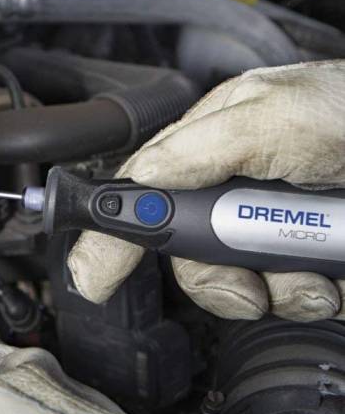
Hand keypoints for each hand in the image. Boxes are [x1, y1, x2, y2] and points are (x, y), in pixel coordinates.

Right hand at [68, 61, 344, 320]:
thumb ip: (198, 148)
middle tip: (250, 288)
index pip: (144, 195)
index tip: (92, 279)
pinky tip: (335, 279)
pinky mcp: (310, 253)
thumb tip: (141, 181)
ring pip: (240, 283)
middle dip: (218, 280)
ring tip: (320, 278)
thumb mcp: (277, 115)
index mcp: (216, 142)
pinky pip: (289, 295)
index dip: (113, 239)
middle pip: (190, 253)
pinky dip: (314, 297)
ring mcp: (276, 223)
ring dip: (278, 293)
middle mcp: (239, 183)